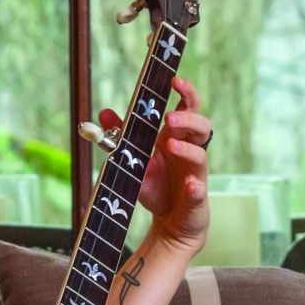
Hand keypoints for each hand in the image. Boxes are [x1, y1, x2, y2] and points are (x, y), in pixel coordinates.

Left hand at [101, 75, 209, 250]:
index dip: (186, 93)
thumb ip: (119, 136)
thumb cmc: (156, 188)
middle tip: (169, 119)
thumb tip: (103, 112)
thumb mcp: (132, 161)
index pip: (187, 109)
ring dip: (188, 148)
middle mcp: (189, 152)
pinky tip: (189, 185)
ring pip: (201, 154)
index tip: (175, 80)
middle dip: (187, 118)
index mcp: (175, 138)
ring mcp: (195, 174)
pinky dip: (195, 187)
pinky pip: (199, 190)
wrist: (168, 224)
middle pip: (201, 126)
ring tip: (171, 145)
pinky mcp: (196, 197)